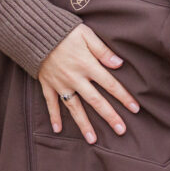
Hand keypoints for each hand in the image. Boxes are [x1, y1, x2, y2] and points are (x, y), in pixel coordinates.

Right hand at [37, 24, 139, 143]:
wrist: (34, 31)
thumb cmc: (64, 30)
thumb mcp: (86, 34)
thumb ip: (102, 50)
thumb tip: (119, 64)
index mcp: (87, 65)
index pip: (110, 84)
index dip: (123, 97)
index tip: (135, 109)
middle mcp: (75, 78)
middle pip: (95, 101)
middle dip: (109, 116)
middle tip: (121, 131)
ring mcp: (60, 83)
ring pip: (74, 108)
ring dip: (84, 124)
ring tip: (93, 140)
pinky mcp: (47, 84)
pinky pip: (51, 103)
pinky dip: (54, 116)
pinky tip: (58, 130)